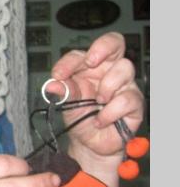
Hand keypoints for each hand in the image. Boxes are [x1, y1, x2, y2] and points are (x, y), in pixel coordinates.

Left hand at [46, 32, 144, 158]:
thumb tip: (52, 84)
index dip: (70, 61)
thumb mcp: (67, 103)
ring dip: (106, 86)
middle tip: (90, 62)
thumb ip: (63, 91)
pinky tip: (101, 120)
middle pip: (115, 42)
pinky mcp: (134, 102)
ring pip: (124, 68)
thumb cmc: (80, 117)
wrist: (89, 143)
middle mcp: (109, 71)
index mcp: (90, 68)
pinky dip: (110, 112)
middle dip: (103, 47)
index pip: (82, 53)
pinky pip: (126, 98)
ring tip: (97, 102)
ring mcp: (124, 85)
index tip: (58, 75)